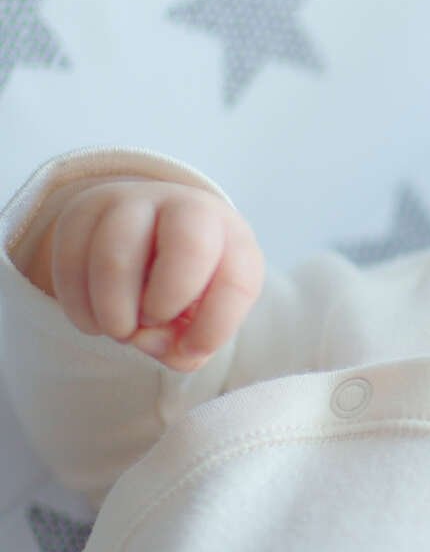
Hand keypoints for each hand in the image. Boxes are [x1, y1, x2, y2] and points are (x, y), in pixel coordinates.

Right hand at [25, 180, 263, 371]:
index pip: (237, 281)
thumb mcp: (207, 313)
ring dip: (114, 314)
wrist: (153, 230)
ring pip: (116, 259)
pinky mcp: (82, 211)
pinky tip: (96, 320)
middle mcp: (188, 207)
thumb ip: (191, 343)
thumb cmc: (191, 283)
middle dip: (165, 306)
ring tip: (121, 329)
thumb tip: (150, 341)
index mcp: (233, 237)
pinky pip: (71, 264)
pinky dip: (80, 309)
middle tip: (151, 325)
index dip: (213, 328)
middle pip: (189, 249)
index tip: (192, 350)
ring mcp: (132, 202)